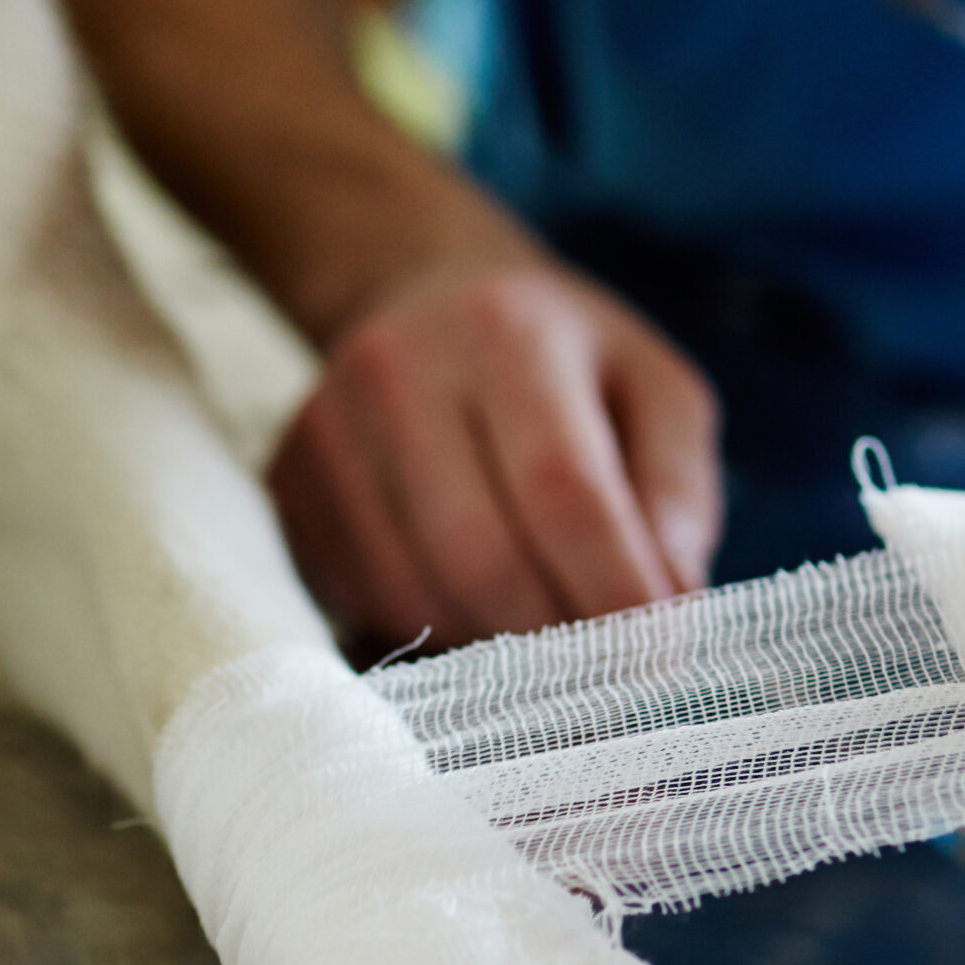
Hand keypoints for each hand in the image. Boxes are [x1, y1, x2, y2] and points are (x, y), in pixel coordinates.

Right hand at [268, 260, 721, 644]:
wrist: (422, 297)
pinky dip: (431, 633)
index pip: (561, 489)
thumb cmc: (563, 359)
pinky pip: (363, 602)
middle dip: (555, 640)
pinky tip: (473, 605)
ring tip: (544, 634)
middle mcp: (397, 371)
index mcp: (506, 332)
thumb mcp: (656, 390)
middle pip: (478, 557)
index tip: (662, 658)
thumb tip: (669, 609)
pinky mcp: (287, 487)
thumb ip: (677, 495)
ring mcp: (327, 432)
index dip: (614, 591)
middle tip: (605, 667)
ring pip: (414, 597)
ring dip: (494, 651)